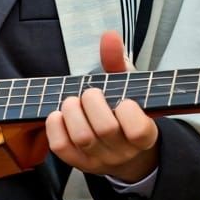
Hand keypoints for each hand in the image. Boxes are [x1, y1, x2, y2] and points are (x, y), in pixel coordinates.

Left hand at [44, 30, 158, 182]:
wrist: (123, 150)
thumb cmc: (125, 112)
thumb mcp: (129, 87)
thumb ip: (118, 62)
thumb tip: (109, 36)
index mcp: (144, 135)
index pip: (138, 130)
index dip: (128, 111)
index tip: (124, 100)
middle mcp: (123, 152)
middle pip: (105, 129)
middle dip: (93, 101)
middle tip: (90, 93)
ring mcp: (100, 160)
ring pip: (82, 137)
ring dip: (72, 110)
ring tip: (73, 101)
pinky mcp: (78, 163)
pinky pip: (61, 147)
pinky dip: (55, 125)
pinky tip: (60, 114)